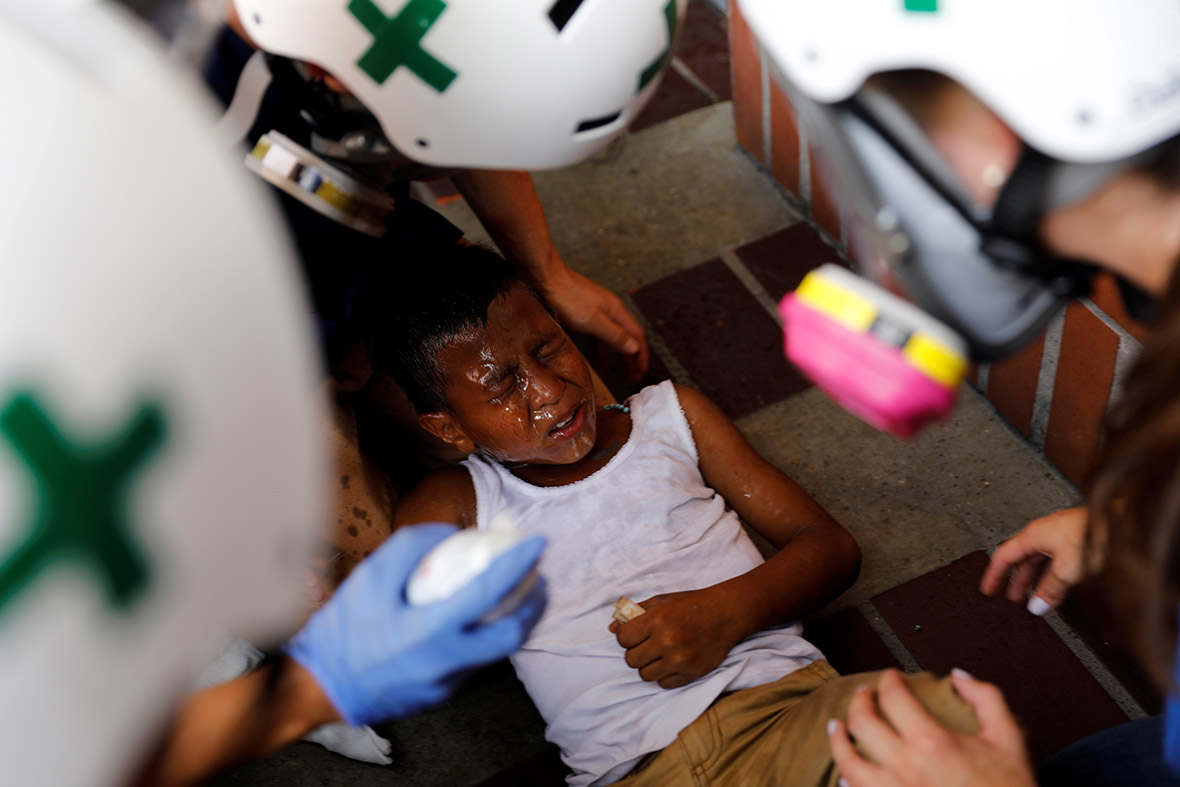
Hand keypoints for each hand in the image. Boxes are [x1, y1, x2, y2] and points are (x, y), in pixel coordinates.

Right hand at [286, 524, 545, 724]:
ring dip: (513, 620)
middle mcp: (447, 663)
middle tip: (536, 576)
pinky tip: (476, 617)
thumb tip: (452, 534)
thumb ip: (414, 547)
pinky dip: (484, 635)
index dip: (518, 564)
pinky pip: (475, 661)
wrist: (320, 688)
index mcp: (430, 632)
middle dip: (533, 603)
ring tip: (514, 592)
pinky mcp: (441, 695)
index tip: (537, 543)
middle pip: (512, 635)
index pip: (490, 593)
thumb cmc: (342, 630)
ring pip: (497, 651)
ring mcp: (447, 685)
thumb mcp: (371, 577)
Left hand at [540, 266, 649, 378]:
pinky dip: (593, 348)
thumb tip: (634, 348)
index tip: (640, 373)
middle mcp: (609, 310)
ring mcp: (595, 310)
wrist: (546, 277)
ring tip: (606, 373)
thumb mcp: (594, 321)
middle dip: (630, 357)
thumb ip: (615, 335)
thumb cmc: (568, 296)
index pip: (638, 336)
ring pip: (608, 336)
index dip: (641, 356)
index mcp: (616, 311)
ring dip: (610, 355)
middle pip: (626, 336)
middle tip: (632, 376)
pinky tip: (585, 356)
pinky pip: (592, 334)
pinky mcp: (581, 312)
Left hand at [609, 587, 742, 688]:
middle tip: (649, 644)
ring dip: (649, 666)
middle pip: (631, 660)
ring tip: (661, 654)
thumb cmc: (690, 605)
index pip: (623, 639)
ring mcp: (679, 660)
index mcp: (657, 620)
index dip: (627, 637)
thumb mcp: (661, 601)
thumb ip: (635, 613)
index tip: (637, 634)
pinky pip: (663, 684)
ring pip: (645, 675)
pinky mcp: (691, 673)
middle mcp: (667, 641)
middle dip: (636, 652)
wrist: (725, 614)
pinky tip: (672, 662)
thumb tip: (612, 629)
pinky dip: (665, 675)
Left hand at [829, 669, 1035, 786]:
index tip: (890, 676)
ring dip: (839, 740)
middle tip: (863, 693)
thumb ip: (986, 698)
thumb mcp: (1009, 739)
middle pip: (863, 723)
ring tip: (837, 727)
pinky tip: (845, 774)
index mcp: (932, 743)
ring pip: (848, 762)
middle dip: (859, 701)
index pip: (894, 697)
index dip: (888, 680)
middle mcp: (905, 768)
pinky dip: (846, 781)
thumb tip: (959, 676)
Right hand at [980, 505, 1098, 612]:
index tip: (989, 589)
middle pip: (1022, 559)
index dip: (994, 575)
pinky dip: (1051, 575)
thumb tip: (1038, 605)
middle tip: (1011, 597)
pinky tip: (1057, 586)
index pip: (1003, 556)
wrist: (1123, 523)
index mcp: (1033, 535)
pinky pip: (1055, 560)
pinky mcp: (1075, 540)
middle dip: (1015, 580)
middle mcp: (1044, 533)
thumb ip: (1051, 589)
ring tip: (1033, 596)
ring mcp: (1060, 536)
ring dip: (1034, 579)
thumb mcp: (1067, 569)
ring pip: (1039, 560)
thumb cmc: (1094, 533)